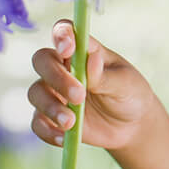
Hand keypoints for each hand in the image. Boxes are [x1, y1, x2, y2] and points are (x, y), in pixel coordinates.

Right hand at [29, 18, 156, 150]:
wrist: (132, 126)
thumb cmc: (130, 93)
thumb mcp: (125, 83)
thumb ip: (105, 75)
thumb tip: (91, 58)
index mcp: (84, 51)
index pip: (64, 32)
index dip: (61, 35)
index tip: (67, 49)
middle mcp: (64, 67)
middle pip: (42, 60)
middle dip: (56, 77)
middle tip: (78, 95)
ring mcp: (55, 92)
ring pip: (35, 92)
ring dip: (50, 106)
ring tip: (72, 122)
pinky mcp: (50, 117)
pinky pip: (37, 121)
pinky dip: (47, 129)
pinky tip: (64, 136)